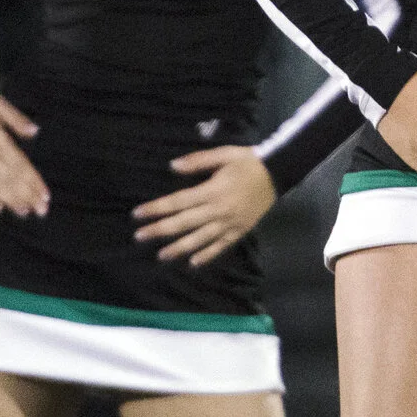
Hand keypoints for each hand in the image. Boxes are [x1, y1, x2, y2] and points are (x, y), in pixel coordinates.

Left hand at [133, 147, 275, 266]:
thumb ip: (198, 161)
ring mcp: (229, 223)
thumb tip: (172, 166)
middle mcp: (218, 210)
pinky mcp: (240, 231)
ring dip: (179, 248)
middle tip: (140, 237)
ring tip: (161, 255)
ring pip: (200, 239)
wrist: (278, 173)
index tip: (138, 214)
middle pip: (184, 223)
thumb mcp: (223, 154)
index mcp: (212, 190)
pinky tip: (193, 263)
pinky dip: (207, 255)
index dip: (157, 208)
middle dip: (160, 230)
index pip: (178, 201)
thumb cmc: (247, 162)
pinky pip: (221, 246)